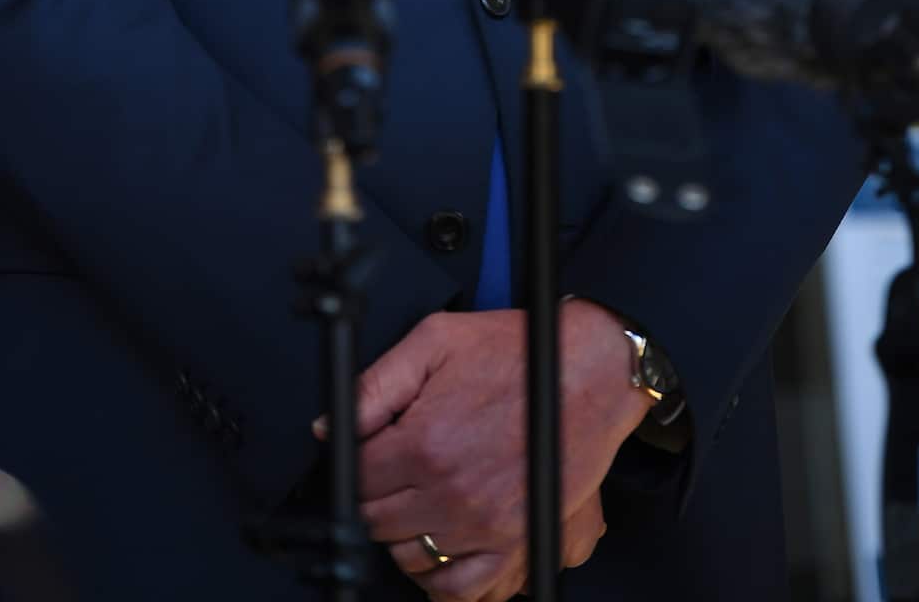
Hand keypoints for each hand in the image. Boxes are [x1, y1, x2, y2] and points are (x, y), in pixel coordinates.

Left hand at [335, 302, 641, 599]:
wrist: (587, 371)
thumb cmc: (518, 353)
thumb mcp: (435, 341)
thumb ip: (375, 385)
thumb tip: (331, 425)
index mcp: (424, 443)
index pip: (358, 479)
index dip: (356, 464)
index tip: (368, 455)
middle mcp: (450, 493)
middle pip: (378, 522)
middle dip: (377, 497)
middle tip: (393, 474)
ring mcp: (483, 525)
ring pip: (411, 558)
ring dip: (403, 536)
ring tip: (414, 507)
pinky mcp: (515, 544)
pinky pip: (464, 590)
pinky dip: (443, 582)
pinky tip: (439, 554)